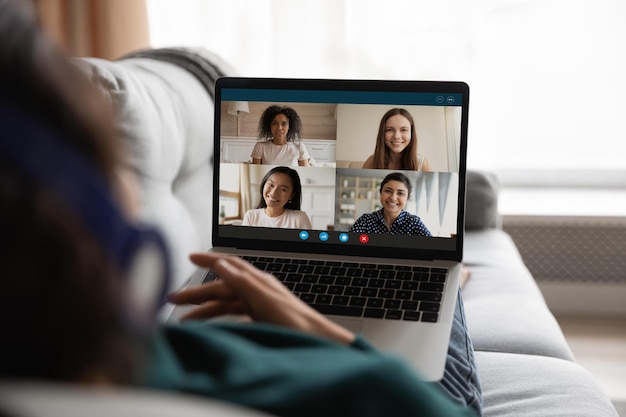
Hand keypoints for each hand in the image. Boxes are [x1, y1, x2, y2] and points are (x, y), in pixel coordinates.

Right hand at [167, 253, 355, 344]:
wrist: (315, 342)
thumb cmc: (295, 322)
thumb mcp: (265, 300)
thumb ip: (242, 282)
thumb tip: (221, 264)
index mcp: (258, 282)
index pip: (228, 265)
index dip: (209, 260)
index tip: (190, 256)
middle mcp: (256, 290)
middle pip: (221, 288)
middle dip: (196, 292)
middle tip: (172, 298)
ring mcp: (257, 305)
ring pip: (224, 304)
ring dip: (203, 310)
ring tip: (183, 320)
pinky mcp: (259, 320)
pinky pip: (233, 316)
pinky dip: (217, 321)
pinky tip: (207, 328)